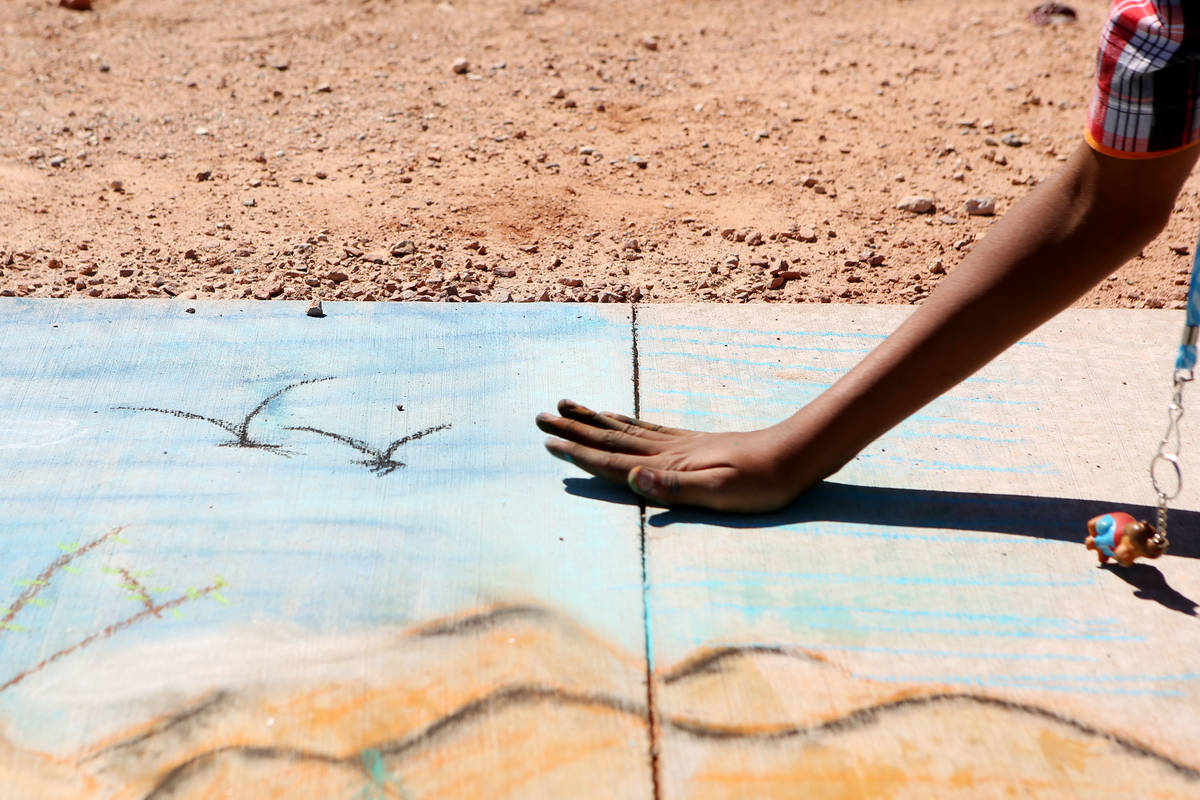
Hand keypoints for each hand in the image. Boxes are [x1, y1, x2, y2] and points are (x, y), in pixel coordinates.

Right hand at [536, 399, 812, 511]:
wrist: (795, 456)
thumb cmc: (761, 483)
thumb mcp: (720, 493)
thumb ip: (676, 487)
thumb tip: (633, 477)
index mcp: (669, 464)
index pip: (613, 459)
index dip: (579, 452)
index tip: (549, 442)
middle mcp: (667, 450)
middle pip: (610, 438)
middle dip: (574, 430)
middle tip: (540, 418)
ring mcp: (679, 444)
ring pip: (624, 429)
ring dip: (593, 420)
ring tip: (568, 407)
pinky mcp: (693, 443)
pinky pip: (646, 429)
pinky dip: (623, 421)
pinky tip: (616, 415)